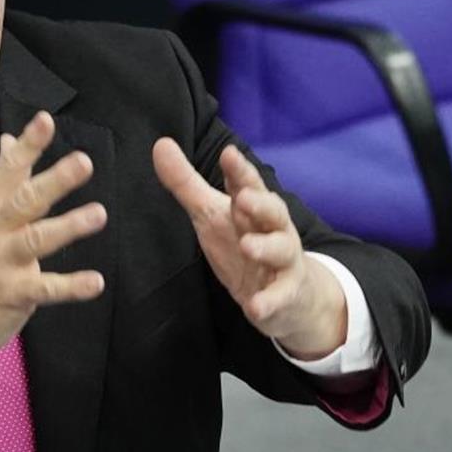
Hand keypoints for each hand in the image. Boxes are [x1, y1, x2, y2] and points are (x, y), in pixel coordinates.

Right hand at [0, 111, 106, 392]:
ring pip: (36, 240)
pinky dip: (71, 286)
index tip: (46, 120)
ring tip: (99, 214)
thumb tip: (12, 137)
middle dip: (54, 180)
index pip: (8, 170)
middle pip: (25, 200)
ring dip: (68, 227)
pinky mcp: (14, 294)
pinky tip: (95, 282)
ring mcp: (3, 262)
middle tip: (84, 161)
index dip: (28, 145)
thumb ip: (5, 177)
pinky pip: (45, 289)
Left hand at [152, 138, 345, 359]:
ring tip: (248, 246)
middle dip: (260, 203)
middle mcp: (273, 230)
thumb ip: (186, 182)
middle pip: (272, 211)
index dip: (239, 170)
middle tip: (243, 198)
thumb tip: (161, 144)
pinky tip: (256, 307)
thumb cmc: (244, 243)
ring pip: (281, 250)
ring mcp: (282, 262)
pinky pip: (280, 297)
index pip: (247, 184)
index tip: (229, 154)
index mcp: (253, 208)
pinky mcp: (284, 295)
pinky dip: (270, 302)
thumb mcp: (211, 214)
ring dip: (265, 247)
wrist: (290, 294)